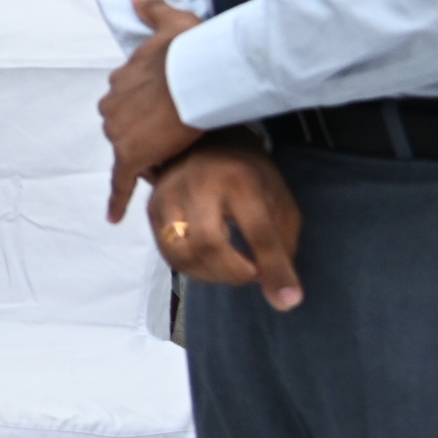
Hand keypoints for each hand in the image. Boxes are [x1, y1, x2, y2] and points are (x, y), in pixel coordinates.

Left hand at [102, 0, 208, 212]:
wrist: (195, 76)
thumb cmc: (189, 50)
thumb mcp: (172, 21)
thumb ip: (152, 6)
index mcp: (121, 79)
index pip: (128, 98)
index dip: (146, 106)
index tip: (164, 109)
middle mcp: (112, 105)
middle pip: (124, 125)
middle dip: (144, 131)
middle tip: (172, 133)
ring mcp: (119, 132)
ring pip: (128, 151)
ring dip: (145, 156)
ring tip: (171, 157)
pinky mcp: (130, 156)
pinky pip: (120, 183)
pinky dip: (116, 199)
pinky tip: (113, 217)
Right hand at [140, 140, 303, 309]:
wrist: (208, 140)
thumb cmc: (251, 175)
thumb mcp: (280, 202)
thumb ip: (282, 247)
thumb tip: (282, 296)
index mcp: (240, 180)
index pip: (257, 231)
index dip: (273, 268)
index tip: (286, 297)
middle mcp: (199, 184)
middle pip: (208, 244)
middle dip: (233, 273)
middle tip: (251, 274)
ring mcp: (168, 194)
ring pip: (180, 252)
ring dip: (209, 275)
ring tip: (230, 270)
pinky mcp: (151, 206)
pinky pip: (166, 252)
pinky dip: (190, 267)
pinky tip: (209, 263)